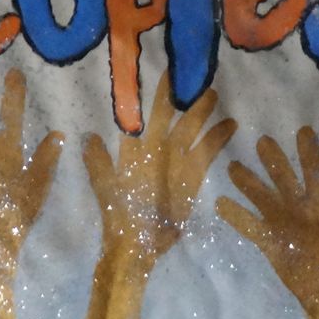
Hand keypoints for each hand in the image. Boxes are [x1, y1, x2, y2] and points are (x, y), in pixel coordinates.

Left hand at [78, 75, 237, 318]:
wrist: (136, 247)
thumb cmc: (118, 218)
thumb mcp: (105, 190)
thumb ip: (99, 165)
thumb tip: (87, 136)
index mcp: (134, 150)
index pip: (144, 114)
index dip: (152, 95)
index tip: (161, 71)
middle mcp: (156, 152)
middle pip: (172, 117)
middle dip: (182, 97)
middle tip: (195, 73)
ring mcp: (176, 163)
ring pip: (191, 131)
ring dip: (202, 113)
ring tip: (215, 93)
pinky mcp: (192, 178)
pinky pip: (206, 153)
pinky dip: (217, 139)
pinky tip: (230, 125)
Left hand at [218, 127, 318, 318]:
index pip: (316, 170)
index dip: (309, 150)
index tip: (302, 130)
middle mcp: (300, 211)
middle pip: (283, 178)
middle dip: (272, 158)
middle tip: (261, 140)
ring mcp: (282, 227)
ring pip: (261, 198)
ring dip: (246, 181)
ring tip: (232, 166)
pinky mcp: (270, 244)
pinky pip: (248, 227)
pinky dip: (234, 215)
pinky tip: (220, 203)